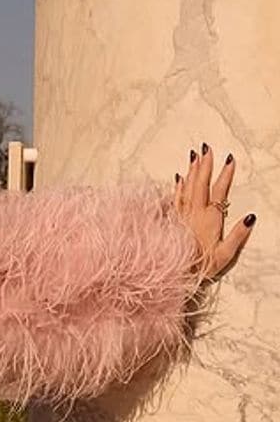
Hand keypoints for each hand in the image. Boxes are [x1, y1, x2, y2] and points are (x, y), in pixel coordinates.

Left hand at [174, 143, 255, 280]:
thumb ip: (238, 236)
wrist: (173, 274)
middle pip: (200, 183)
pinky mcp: (170, 221)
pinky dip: (177, 186)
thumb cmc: (200, 267)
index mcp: (209, 219)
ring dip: (191, 171)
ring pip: (186, 187)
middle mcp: (194, 213)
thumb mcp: (224, 255)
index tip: (229, 158)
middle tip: (207, 147)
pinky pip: (174, 198)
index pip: (219, 191)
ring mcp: (181, 216)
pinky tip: (178, 178)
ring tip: (195, 155)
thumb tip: (251, 217)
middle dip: (205, 164)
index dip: (225, 175)